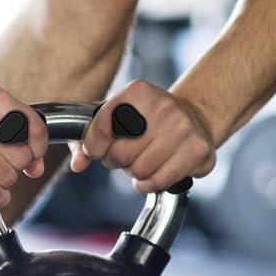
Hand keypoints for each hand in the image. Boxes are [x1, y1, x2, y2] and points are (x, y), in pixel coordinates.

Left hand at [70, 80, 215, 192]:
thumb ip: (85, 139)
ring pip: (138, 172)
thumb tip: (78, 164)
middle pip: (118, 156)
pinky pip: (158, 182)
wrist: (195, 116)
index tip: (100, 148)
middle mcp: (162, 106)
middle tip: (128, 154)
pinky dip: (150, 184)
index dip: (94, 148)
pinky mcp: (198, 150)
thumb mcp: (113, 117)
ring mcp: (183, 128)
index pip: (98, 131)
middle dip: (117, 161)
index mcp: (136, 92)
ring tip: (145, 158)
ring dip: (135, 173)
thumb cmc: (146, 120)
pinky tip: (155, 171)